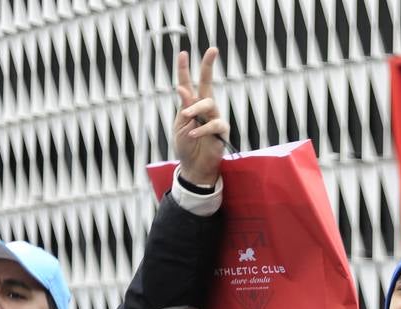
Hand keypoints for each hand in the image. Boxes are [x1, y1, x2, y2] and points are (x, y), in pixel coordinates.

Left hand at [173, 48, 228, 187]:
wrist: (194, 167)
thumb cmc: (186, 146)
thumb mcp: (179, 126)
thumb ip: (183, 107)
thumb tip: (182, 88)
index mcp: (190, 105)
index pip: (187, 83)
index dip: (184, 68)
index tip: (183, 53)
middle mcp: (204, 108)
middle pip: (208, 82)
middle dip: (209, 65)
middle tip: (213, 50)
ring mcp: (214, 118)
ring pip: (209, 103)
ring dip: (196, 108)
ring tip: (186, 117)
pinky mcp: (221, 131)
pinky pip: (215, 123)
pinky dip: (202, 128)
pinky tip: (194, 133)